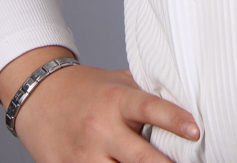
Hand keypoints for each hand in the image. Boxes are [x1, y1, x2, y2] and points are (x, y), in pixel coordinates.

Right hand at [11, 62, 199, 162]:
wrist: (40, 95)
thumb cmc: (87, 88)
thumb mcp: (118, 82)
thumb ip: (146, 93)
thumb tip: (184, 100)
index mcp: (116, 100)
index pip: (149, 108)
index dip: (174, 120)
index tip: (196, 131)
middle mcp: (101, 127)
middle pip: (139, 157)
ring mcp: (82, 153)